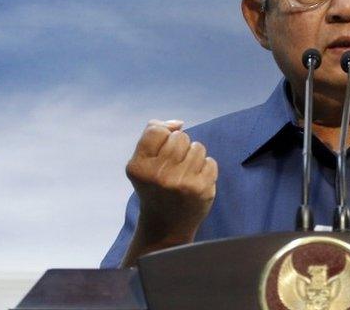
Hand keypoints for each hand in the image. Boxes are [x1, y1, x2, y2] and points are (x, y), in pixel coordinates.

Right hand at [125, 119, 217, 245]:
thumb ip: (153, 134)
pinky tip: (195, 182)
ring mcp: (181, 183)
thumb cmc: (154, 187)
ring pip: (198, 147)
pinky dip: (206, 168)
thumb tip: (179, 123)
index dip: (163, 137)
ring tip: (185, 174)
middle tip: (175, 167)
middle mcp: (158, 175)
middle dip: (180, 147)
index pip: (156, 130)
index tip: (162, 153)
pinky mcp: (201, 189)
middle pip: (180, 137)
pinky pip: (210, 161)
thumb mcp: (142, 162)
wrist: (166, 226)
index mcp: (139, 167)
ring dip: (194, 157)